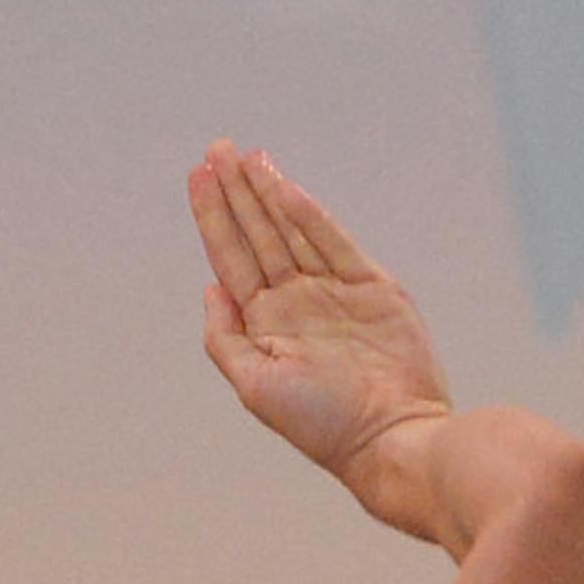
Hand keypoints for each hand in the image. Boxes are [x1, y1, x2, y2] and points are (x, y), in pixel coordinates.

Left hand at [190, 141, 451, 505]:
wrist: (388, 435)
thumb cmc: (320, 423)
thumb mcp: (256, 387)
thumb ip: (226, 340)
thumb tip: (209, 289)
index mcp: (265, 327)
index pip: (231, 260)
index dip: (213, 218)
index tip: (196, 177)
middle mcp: (296, 303)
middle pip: (257, 235)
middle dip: (235, 192)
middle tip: (215, 148)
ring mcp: (333, 291)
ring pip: (290, 229)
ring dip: (265, 191)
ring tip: (243, 154)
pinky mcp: (370, 286)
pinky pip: (331, 239)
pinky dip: (306, 212)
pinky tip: (281, 184)